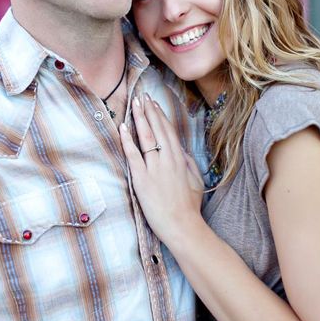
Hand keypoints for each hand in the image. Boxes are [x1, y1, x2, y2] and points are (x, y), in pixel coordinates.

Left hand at [119, 94, 204, 244]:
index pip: (169, 131)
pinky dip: (128, 140)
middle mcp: (168, 159)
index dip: (160, 115)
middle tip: (142, 95)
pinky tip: (124, 127)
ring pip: (146, 137)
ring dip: (140, 118)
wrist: (182, 225)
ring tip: (134, 103)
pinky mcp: (141, 179)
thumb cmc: (190, 206)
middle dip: (149, 110)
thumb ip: (188, 163)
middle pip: (157, 129)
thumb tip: (182, 152)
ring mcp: (154, 168)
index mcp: (181, 159)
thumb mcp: (195, 180)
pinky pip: (133, 155)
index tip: (154, 103)